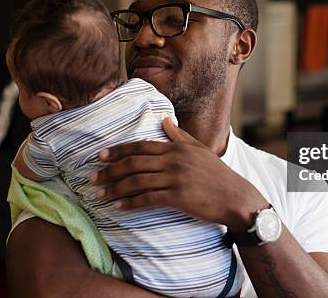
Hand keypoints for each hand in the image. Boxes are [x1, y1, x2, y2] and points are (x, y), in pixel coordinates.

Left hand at [90, 117, 268, 231]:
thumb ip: (179, 136)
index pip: (141, 146)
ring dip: (115, 189)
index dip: (118, 151)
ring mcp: (175, 178)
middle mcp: (173, 160)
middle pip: (134, 163)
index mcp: (176, 147)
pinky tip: (118, 207)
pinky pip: (147, 199)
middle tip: (92, 179)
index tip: (101, 156)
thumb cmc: (217, 174)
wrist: (235, 197)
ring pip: (137, 182)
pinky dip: (130, 204)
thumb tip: (164, 119)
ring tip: (100, 196)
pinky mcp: (177, 197)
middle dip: (110, 171)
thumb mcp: (199, 150)